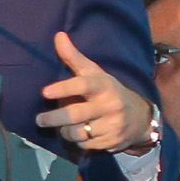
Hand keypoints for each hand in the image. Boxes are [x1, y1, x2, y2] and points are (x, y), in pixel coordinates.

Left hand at [36, 32, 154, 153]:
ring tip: (64, 126)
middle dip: (54, 119)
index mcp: (104, 85)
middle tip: (39, 119)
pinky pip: (85, 145)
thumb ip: (74, 58)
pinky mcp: (112, 142)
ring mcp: (112, 125)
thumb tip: (58, 35)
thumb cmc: (107, 92)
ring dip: (65, 131)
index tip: (45, 93)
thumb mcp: (94, 74)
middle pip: (75, 115)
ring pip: (77, 133)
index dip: (64, 88)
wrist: (140, 117)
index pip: (83, 85)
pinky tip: (82, 134)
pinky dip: (78, 141)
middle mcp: (110, 105)